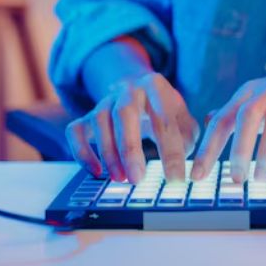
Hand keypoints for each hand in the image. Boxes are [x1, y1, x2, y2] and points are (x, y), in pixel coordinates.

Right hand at [66, 72, 199, 183]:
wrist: (136, 87)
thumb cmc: (164, 110)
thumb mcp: (183, 116)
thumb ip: (189, 136)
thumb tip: (190, 162)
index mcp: (155, 86)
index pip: (164, 120)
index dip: (171, 152)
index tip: (176, 179)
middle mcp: (127, 90)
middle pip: (125, 114)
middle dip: (130, 148)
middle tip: (137, 179)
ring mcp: (104, 101)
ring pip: (99, 122)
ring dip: (108, 153)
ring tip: (120, 179)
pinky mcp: (86, 115)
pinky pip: (74, 131)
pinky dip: (81, 152)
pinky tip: (95, 172)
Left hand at [191, 57, 265, 183]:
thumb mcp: (261, 95)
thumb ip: (236, 110)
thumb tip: (209, 122)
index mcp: (251, 92)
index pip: (224, 118)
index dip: (208, 147)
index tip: (197, 175)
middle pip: (249, 115)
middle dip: (239, 148)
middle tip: (235, 179)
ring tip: (260, 178)